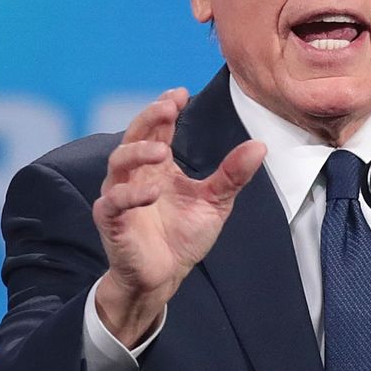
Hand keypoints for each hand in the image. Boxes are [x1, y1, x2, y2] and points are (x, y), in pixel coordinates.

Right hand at [91, 87, 265, 345]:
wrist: (164, 277)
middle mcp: (135, 175)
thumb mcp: (214, 201)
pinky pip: (113, 202)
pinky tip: (152, 192)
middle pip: (134, 136)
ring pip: (118, 163)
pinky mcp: (111, 221)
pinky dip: (129, 195)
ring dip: (138, 153)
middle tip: (168, 107)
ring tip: (161, 152)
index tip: (180, 94)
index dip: (164, 108)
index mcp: (157, 167)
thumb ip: (232, 174)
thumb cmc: (183, 237)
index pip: (156, 128)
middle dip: (148, 118)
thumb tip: (260, 145)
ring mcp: (120, 196)